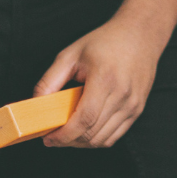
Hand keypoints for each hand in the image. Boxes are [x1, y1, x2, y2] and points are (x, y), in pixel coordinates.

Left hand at [34, 16, 164, 148]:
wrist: (141, 34)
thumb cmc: (106, 41)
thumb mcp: (72, 54)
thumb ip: (50, 79)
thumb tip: (35, 104)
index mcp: (105, 79)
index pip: (83, 120)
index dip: (63, 135)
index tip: (48, 138)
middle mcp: (122, 95)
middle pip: (92, 134)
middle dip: (68, 141)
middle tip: (53, 136)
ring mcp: (133, 104)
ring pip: (103, 140)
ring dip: (82, 143)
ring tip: (68, 134)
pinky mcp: (137, 109)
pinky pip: (115, 136)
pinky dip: (97, 140)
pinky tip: (86, 131)